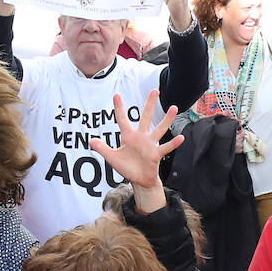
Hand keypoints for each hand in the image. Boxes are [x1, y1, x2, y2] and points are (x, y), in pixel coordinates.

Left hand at [88, 90, 183, 212]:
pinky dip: (173, 143)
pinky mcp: (156, 154)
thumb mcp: (112, 158)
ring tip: (173, 107)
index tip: (116, 95)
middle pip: (146, 118)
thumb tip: (90, 141)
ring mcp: (150, 145)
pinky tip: (181, 138)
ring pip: (159, 129)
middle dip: (149, 105)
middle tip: (154, 90)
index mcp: (128, 136)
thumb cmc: (126, 167)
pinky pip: (165, 147)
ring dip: (166, 119)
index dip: (119, 108)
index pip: (122, 120)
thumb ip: (103, 149)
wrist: (139, 179)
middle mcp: (141, 137)